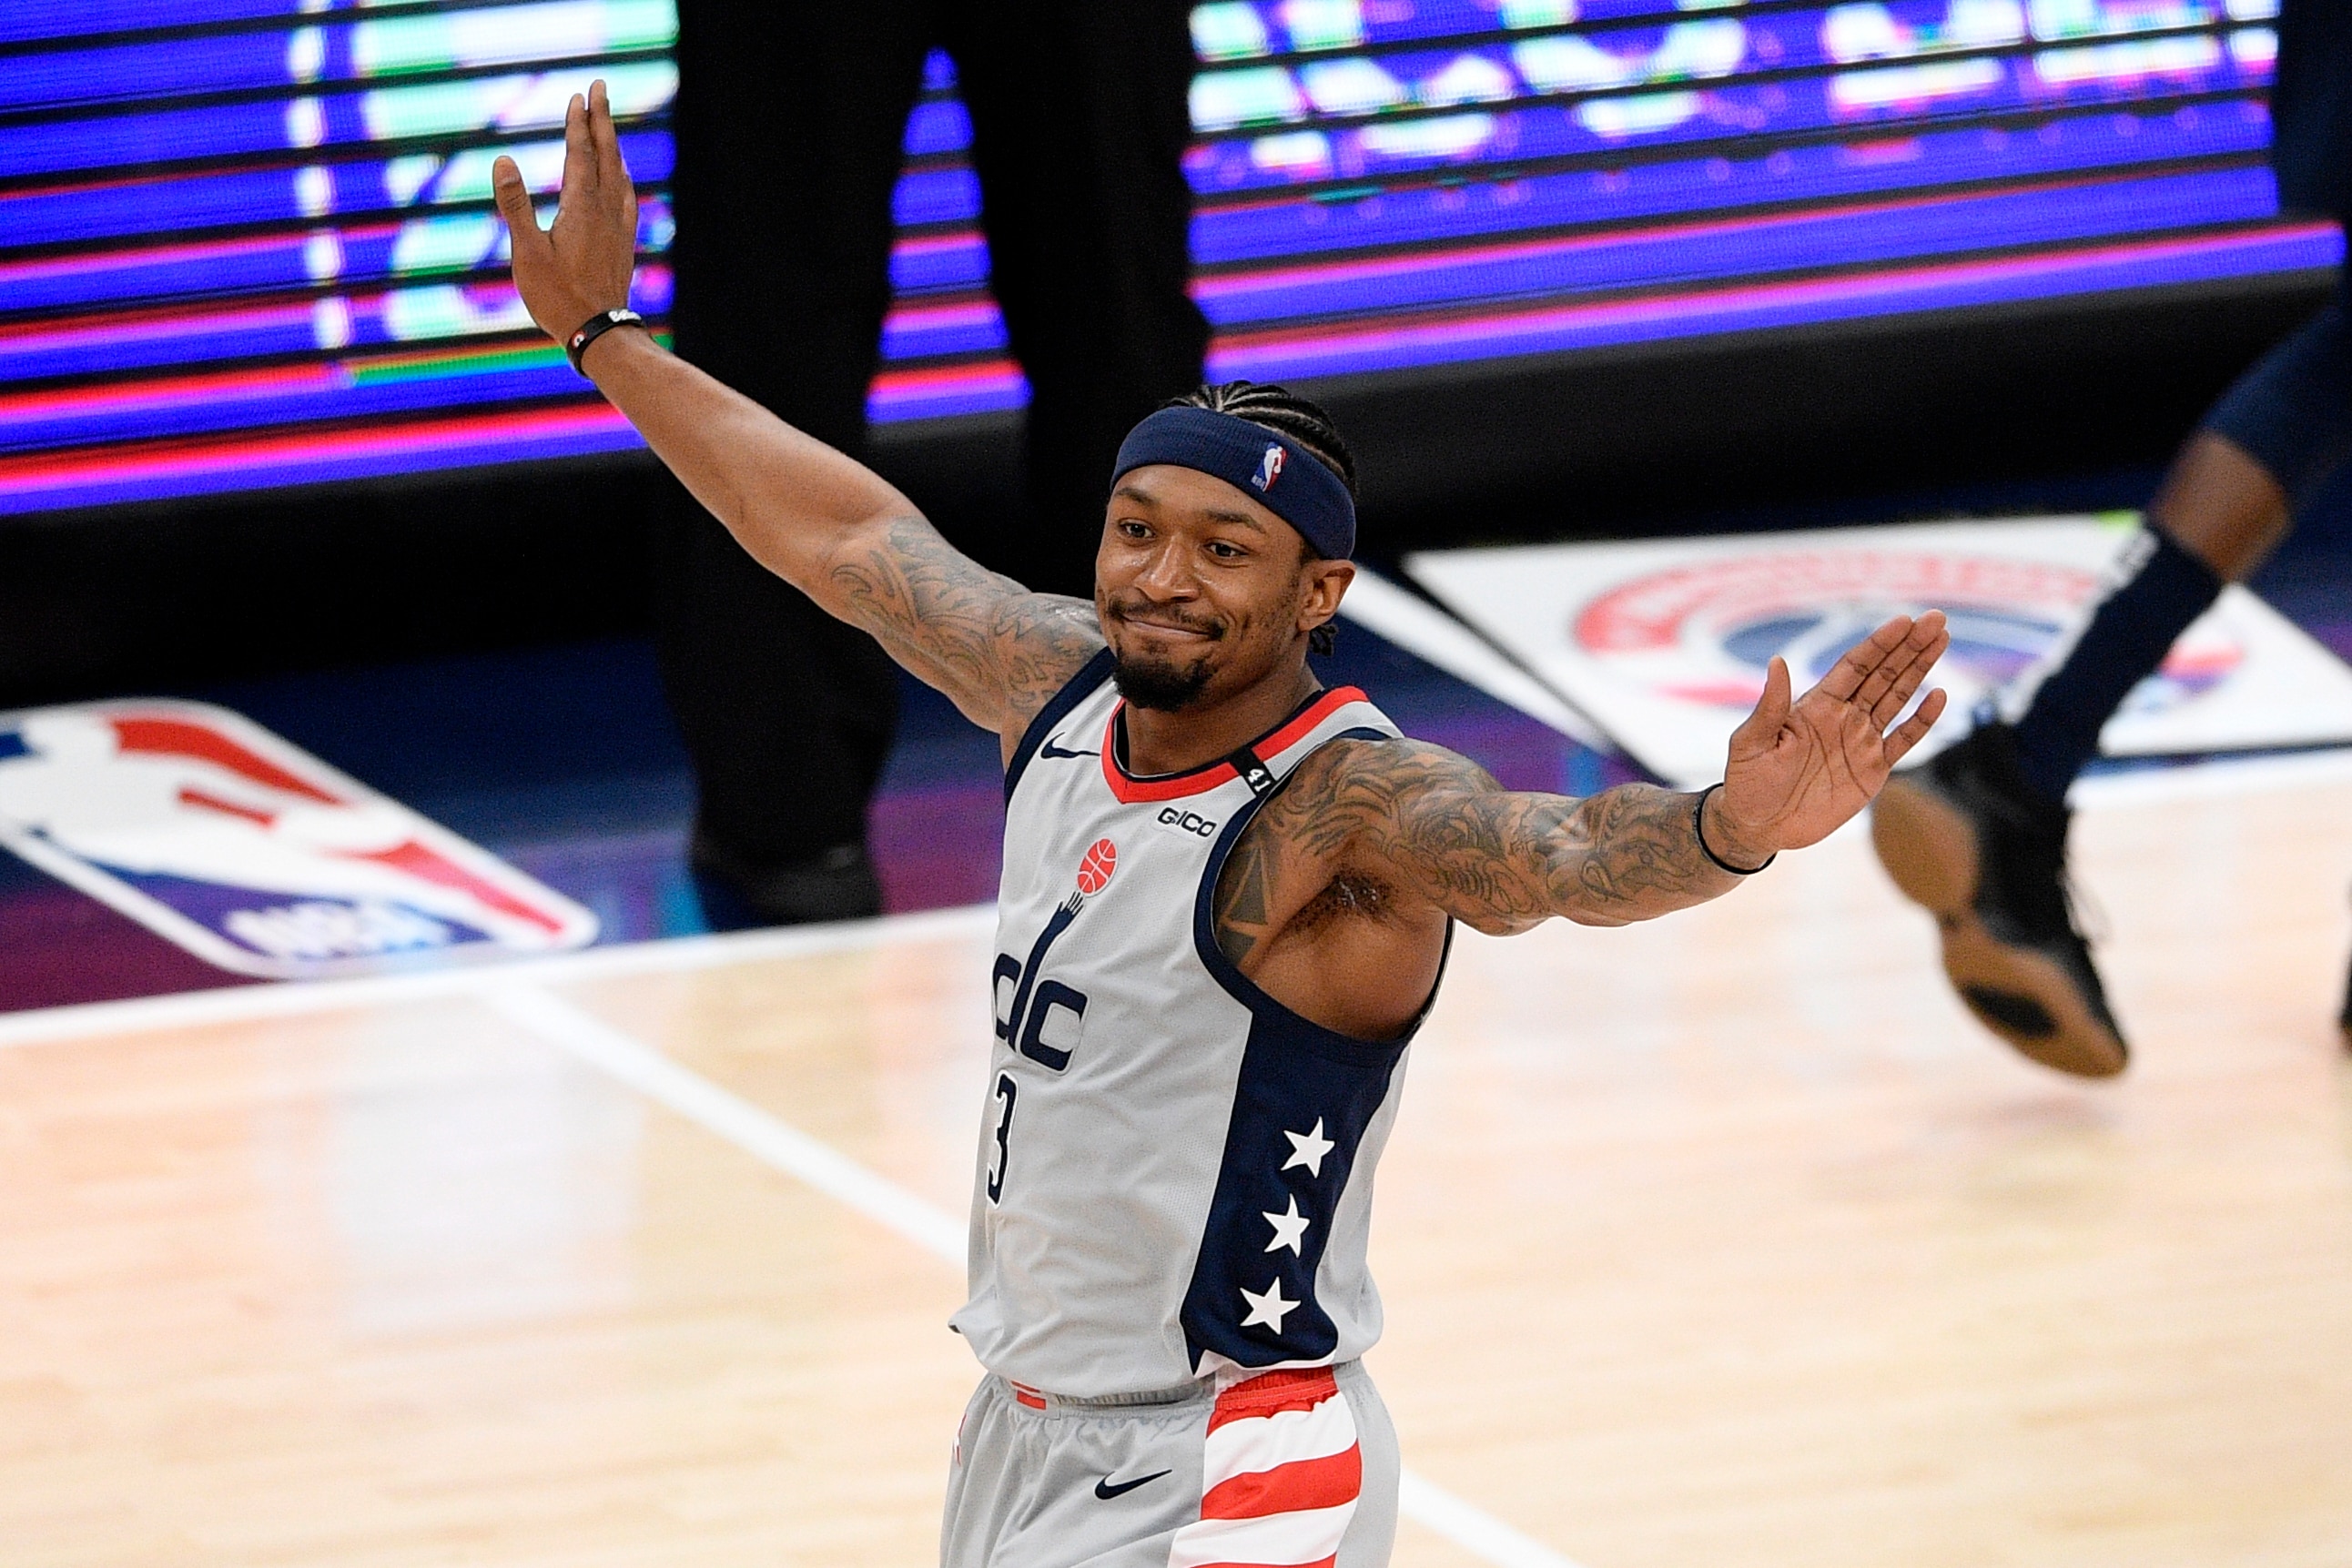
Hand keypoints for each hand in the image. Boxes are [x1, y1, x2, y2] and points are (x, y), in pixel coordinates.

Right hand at [492, 79, 639, 351]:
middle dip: (602, 120)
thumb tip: (503, 161)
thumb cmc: (557, 297)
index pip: (581, 153)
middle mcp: (606, 211)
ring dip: (612, 146)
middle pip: (606, 155)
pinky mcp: (624, 244)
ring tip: (608, 128)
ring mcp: (619, 227)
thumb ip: (515, 204)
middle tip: (600, 89)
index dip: (579, 123)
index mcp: (582, 208)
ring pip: (619, 174)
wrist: (599, 333)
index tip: (579, 96)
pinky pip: (627, 199)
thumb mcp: (527, 251)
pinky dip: (622, 177)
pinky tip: (621, 182)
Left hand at [1709, 611, 1950, 861]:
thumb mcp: (1750, 743)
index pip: (1854, 666)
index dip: (1879, 644)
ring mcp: (1860, 740)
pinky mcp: (1873, 769)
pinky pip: (1904, 740)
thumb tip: (1777, 661)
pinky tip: (1940, 696)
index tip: (1903, 621)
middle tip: (1936, 619)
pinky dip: (1922, 720)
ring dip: (1920, 670)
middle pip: (1883, 673)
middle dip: (1909, 646)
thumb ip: (1770, 706)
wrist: (1758, 826)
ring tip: (1943, 639)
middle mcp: (1843, 716)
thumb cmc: (1747, 782)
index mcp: (1815, 706)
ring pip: (1898, 697)